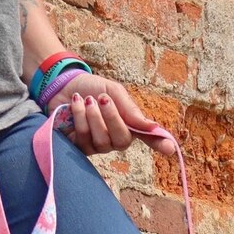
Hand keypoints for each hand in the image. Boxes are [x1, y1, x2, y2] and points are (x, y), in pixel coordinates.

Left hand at [53, 73, 175, 156]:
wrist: (63, 84)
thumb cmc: (92, 88)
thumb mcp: (113, 92)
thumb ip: (130, 110)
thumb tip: (153, 127)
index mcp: (129, 125)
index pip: (148, 138)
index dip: (159, 144)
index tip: (170, 149)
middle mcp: (116, 140)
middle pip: (122, 140)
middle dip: (111, 118)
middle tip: (101, 98)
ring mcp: (98, 146)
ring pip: (101, 141)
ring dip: (92, 117)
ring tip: (85, 100)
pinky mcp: (80, 148)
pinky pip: (84, 141)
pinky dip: (79, 119)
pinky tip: (75, 105)